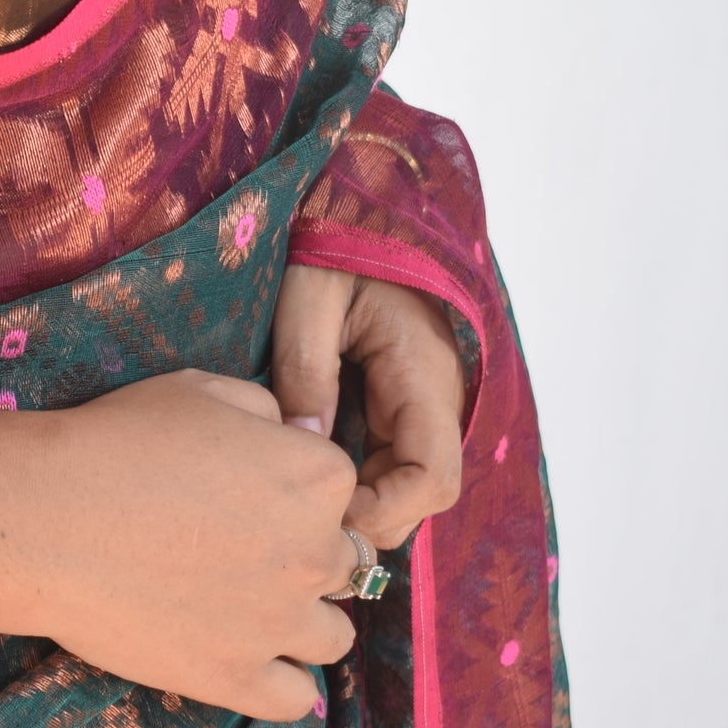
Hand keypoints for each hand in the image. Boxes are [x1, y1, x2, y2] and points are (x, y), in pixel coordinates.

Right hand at [21, 371, 363, 721]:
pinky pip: (296, 699)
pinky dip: (279, 682)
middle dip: (302, 554)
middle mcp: (315, 552)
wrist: (45, 519)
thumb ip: (265, 409)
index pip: (339, 488)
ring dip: (302, 622)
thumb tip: (288, 435)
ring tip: (249, 608)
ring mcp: (280, 623)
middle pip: (343, 563)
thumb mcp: (201, 389)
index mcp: (317, 476)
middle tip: (241, 549)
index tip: (250, 491)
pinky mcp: (237, 678)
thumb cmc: (116, 441)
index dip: (295, 488)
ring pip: (332, 637)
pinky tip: (246, 657)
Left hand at [269, 265, 465, 553]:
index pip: (434, 479)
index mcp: (423, 373)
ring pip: (405, 486)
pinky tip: (304, 468)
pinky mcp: (399, 404)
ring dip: (357, 499)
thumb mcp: (307, 296)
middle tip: (293, 508)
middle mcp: (434, 398)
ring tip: (292, 489)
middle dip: (366, 516)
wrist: (357, 212)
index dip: (385, 512)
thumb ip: (306, 370)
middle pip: (420, 496)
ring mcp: (420, 403)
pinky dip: (353, 478)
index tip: (323, 510)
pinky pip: (388, 462)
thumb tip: (303, 447)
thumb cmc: (333, 242)